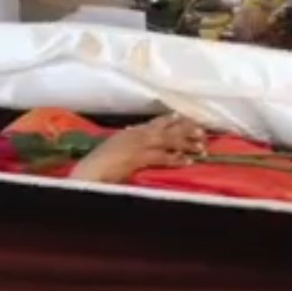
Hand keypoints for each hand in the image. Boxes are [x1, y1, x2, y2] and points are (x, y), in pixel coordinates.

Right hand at [69, 114, 206, 182]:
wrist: (89, 172)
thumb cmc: (98, 164)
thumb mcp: (115, 147)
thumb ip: (128, 142)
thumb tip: (136, 137)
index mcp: (131, 131)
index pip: (156, 122)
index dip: (172, 120)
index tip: (185, 119)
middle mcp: (136, 134)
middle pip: (166, 128)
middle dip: (185, 129)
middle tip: (202, 132)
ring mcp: (137, 145)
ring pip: (168, 140)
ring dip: (186, 142)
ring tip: (201, 146)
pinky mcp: (138, 158)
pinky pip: (161, 157)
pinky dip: (175, 158)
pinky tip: (187, 161)